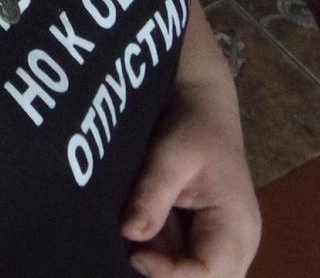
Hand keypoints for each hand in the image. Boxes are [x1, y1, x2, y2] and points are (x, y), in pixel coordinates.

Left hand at [121, 83, 260, 276]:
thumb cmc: (192, 126)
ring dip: (161, 262)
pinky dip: (160, 250)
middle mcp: (237, 243)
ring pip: (192, 272)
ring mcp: (223, 241)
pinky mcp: (206, 234)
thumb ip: (152, 197)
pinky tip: (136, 233)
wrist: (202, 105)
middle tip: (129, 252)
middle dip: (167, 274)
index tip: (135, 255)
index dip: (171, 275)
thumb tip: (130, 235)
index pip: (210, 274)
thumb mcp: (168, 157)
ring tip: (128, 242)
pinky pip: (185, 256)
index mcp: (236, 227)